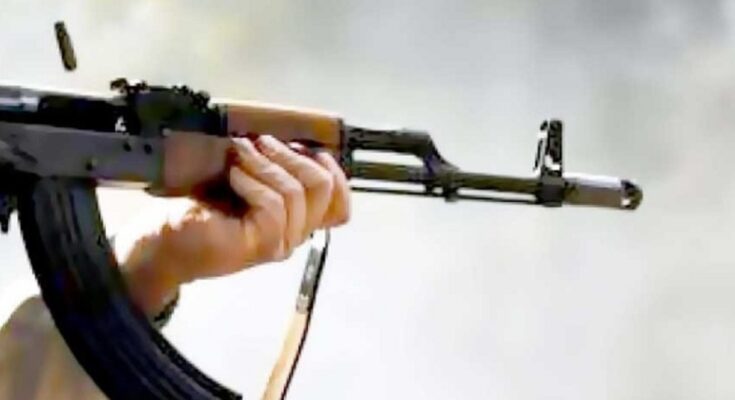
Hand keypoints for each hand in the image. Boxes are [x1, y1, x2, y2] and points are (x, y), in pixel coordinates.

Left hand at [121, 135, 349, 315]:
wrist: (164, 238)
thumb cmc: (200, 206)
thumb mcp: (246, 178)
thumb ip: (274, 168)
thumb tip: (291, 138)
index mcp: (296, 220)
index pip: (341, 205)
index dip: (334, 171)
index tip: (307, 148)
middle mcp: (295, 235)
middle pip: (325, 190)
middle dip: (295, 156)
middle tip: (263, 143)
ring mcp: (280, 243)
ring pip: (298, 193)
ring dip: (267, 164)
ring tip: (240, 153)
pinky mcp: (262, 245)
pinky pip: (274, 204)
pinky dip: (253, 180)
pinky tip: (233, 175)